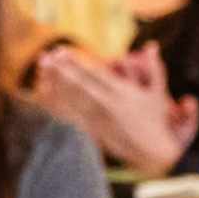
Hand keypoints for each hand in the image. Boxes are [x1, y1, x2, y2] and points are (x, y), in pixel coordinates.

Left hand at [36, 44, 195, 172]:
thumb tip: (152, 44)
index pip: (94, 73)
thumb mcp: (157, 93)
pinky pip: (71, 116)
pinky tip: (45, 96)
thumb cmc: (155, 121)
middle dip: (60, 70)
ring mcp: (98, 119)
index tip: (61, 50)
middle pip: (78, 84)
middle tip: (44, 57)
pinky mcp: (93, 131)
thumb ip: (154, 67)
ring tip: (41, 70)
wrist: (153, 153)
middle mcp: (107, 104)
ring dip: (55, 84)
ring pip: (71, 99)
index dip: (75, 61)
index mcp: (122, 93)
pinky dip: (58, 105)